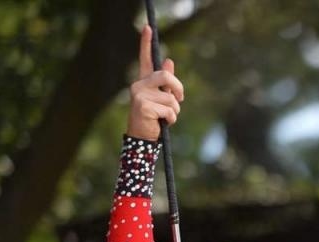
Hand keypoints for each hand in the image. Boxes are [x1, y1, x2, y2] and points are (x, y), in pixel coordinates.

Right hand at [128, 25, 183, 140]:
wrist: (143, 138)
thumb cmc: (154, 117)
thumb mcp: (162, 98)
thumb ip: (166, 82)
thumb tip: (169, 61)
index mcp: (143, 81)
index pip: (144, 59)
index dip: (146, 43)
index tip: (148, 27)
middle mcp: (138, 85)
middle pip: (165, 76)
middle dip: (178, 88)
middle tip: (180, 99)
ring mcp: (139, 95)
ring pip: (171, 98)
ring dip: (175, 110)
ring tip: (166, 117)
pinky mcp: (143, 106)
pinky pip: (169, 110)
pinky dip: (171, 119)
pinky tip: (163, 123)